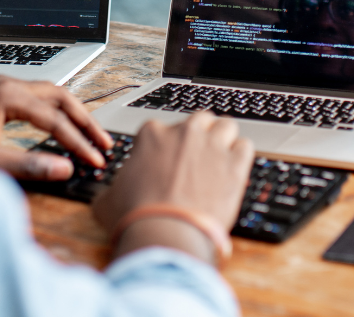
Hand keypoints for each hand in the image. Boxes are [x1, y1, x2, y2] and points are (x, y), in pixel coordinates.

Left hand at [0, 75, 111, 180]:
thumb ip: (27, 165)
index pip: (54, 118)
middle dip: (84, 120)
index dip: (78, 141)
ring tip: (92, 135)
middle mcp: (8, 84)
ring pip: (51, 94)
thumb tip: (64, 168)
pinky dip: (57, 112)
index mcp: (7, 95)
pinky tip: (64, 126)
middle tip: (104, 143)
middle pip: (60, 96)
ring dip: (73, 114)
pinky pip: (38, 98)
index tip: (95, 160)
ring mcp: (3, 87)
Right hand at [93, 112, 252, 260]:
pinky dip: (242, 156)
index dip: (166, 146)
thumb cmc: (135, 216)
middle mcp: (184, 132)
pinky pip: (246, 146)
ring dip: (224, 139)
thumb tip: (107, 195)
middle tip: (197, 157)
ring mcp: (211, 145)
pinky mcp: (235, 164)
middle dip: (199, 135)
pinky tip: (236, 170)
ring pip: (226, 125)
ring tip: (221, 158)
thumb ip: (111, 189)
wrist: (164, 234)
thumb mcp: (109, 199)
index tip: (168, 162)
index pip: (163, 128)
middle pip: (199, 120)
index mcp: (152, 134)